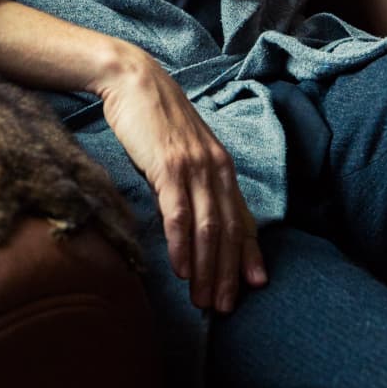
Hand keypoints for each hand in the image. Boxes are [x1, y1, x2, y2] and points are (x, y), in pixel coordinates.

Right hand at [95, 51, 267, 312]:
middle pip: (228, 231)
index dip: (248, 254)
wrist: (134, 79)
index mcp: (222, 166)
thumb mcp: (184, 149)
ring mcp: (194, 167)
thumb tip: (197, 213)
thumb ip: (196, 177)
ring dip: (207, 269)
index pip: (241, 218)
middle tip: (222, 307)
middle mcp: (215, 168)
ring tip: (201, 299)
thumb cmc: (155, 118)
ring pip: (208, 228)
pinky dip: (182, 245)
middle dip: (227, 273)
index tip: (252, 286)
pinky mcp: (168, 166)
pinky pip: (179, 213)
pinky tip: (181, 268)